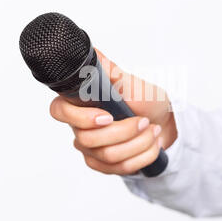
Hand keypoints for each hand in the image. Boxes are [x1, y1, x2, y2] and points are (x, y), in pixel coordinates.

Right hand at [50, 49, 176, 174]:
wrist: (162, 121)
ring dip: (138, 143)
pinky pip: (119, 169)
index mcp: (79, 102)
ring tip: (151, 131)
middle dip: (124, 132)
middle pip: (89, 140)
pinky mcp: (102, 164)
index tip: (107, 116)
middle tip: (143, 121)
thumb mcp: (129, 82)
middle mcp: (79, 126)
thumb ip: (108, 70)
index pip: (59, 112)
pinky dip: (142, 156)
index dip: (81, 118)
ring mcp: (89, 148)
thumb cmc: (144, 100)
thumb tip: (91, 51)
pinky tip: (151, 145)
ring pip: (107, 156)